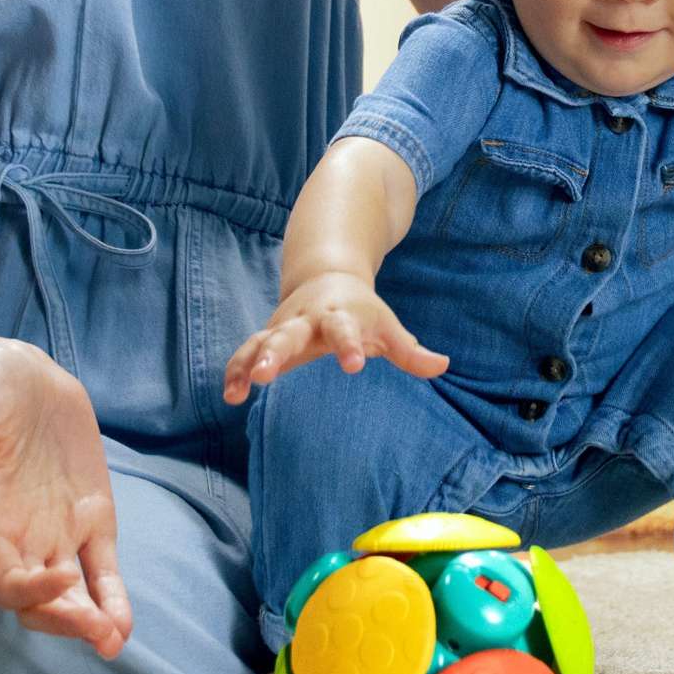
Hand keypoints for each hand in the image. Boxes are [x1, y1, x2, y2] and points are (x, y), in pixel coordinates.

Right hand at [0, 339, 130, 658]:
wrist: (20, 372)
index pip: (6, 583)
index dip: (31, 592)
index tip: (61, 576)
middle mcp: (22, 539)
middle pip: (41, 604)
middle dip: (66, 621)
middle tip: (96, 628)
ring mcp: (60, 531)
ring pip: (75, 595)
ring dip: (93, 622)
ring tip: (114, 637)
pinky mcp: (92, 515)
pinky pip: (103, 568)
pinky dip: (113, 596)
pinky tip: (123, 622)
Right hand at [221, 271, 448, 404]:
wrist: (327, 278)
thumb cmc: (362, 312)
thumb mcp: (387, 326)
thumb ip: (410, 350)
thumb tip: (442, 365)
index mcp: (339, 315)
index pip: (344, 330)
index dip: (349, 346)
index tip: (355, 365)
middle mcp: (306, 319)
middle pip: (289, 333)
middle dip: (276, 352)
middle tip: (267, 374)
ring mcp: (283, 327)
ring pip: (260, 341)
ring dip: (249, 362)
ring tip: (240, 389)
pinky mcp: (268, 336)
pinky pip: (246, 352)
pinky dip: (236, 370)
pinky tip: (231, 395)